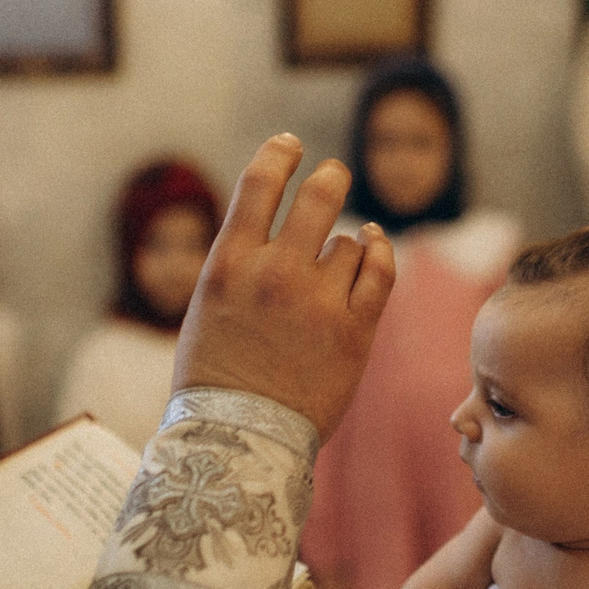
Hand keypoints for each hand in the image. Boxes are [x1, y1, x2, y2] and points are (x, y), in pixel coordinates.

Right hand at [176, 134, 396, 436]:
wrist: (240, 443)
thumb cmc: (217, 380)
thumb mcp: (208, 307)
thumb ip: (240, 262)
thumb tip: (272, 228)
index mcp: (229, 264)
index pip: (260, 182)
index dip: (280, 153)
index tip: (292, 145)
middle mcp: (275, 274)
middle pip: (320, 195)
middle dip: (330, 177)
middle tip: (333, 175)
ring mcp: (319, 302)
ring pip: (348, 242)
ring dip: (343, 246)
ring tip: (330, 268)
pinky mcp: (354, 331)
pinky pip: (380, 271)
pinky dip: (378, 252)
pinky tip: (373, 246)